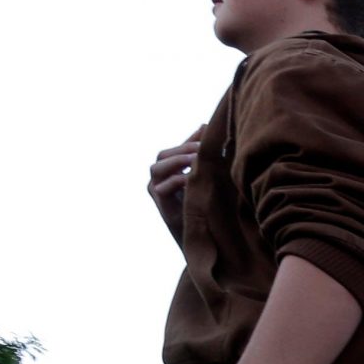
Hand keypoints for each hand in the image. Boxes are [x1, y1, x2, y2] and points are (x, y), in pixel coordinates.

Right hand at [148, 127, 206, 242]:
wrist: (203, 237)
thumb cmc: (205, 205)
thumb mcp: (207, 177)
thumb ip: (203, 155)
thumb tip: (205, 126)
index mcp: (170, 170)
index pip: (175, 149)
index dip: (189, 141)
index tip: (207, 134)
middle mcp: (159, 178)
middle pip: (163, 155)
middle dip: (183, 149)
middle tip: (203, 147)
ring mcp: (156, 191)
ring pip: (157, 168)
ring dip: (178, 162)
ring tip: (197, 159)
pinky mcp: (160, 205)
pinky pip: (162, 188)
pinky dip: (177, 181)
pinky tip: (192, 178)